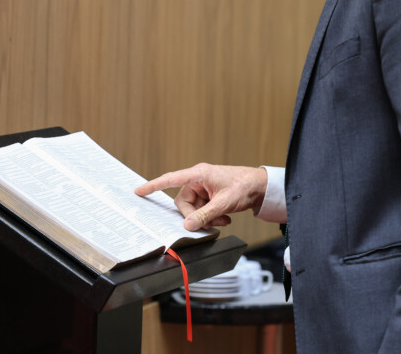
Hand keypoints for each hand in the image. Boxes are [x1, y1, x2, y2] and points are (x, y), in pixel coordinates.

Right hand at [135, 164, 268, 230]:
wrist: (262, 186)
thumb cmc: (245, 186)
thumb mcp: (224, 203)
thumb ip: (205, 215)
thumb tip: (188, 225)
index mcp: (199, 174)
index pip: (171, 179)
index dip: (153, 186)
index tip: (138, 191)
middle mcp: (199, 179)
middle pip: (183, 202)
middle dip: (195, 215)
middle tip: (211, 222)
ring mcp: (204, 187)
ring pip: (193, 208)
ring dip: (206, 217)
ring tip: (223, 219)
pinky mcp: (210, 195)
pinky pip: (202, 209)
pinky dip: (211, 216)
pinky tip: (224, 217)